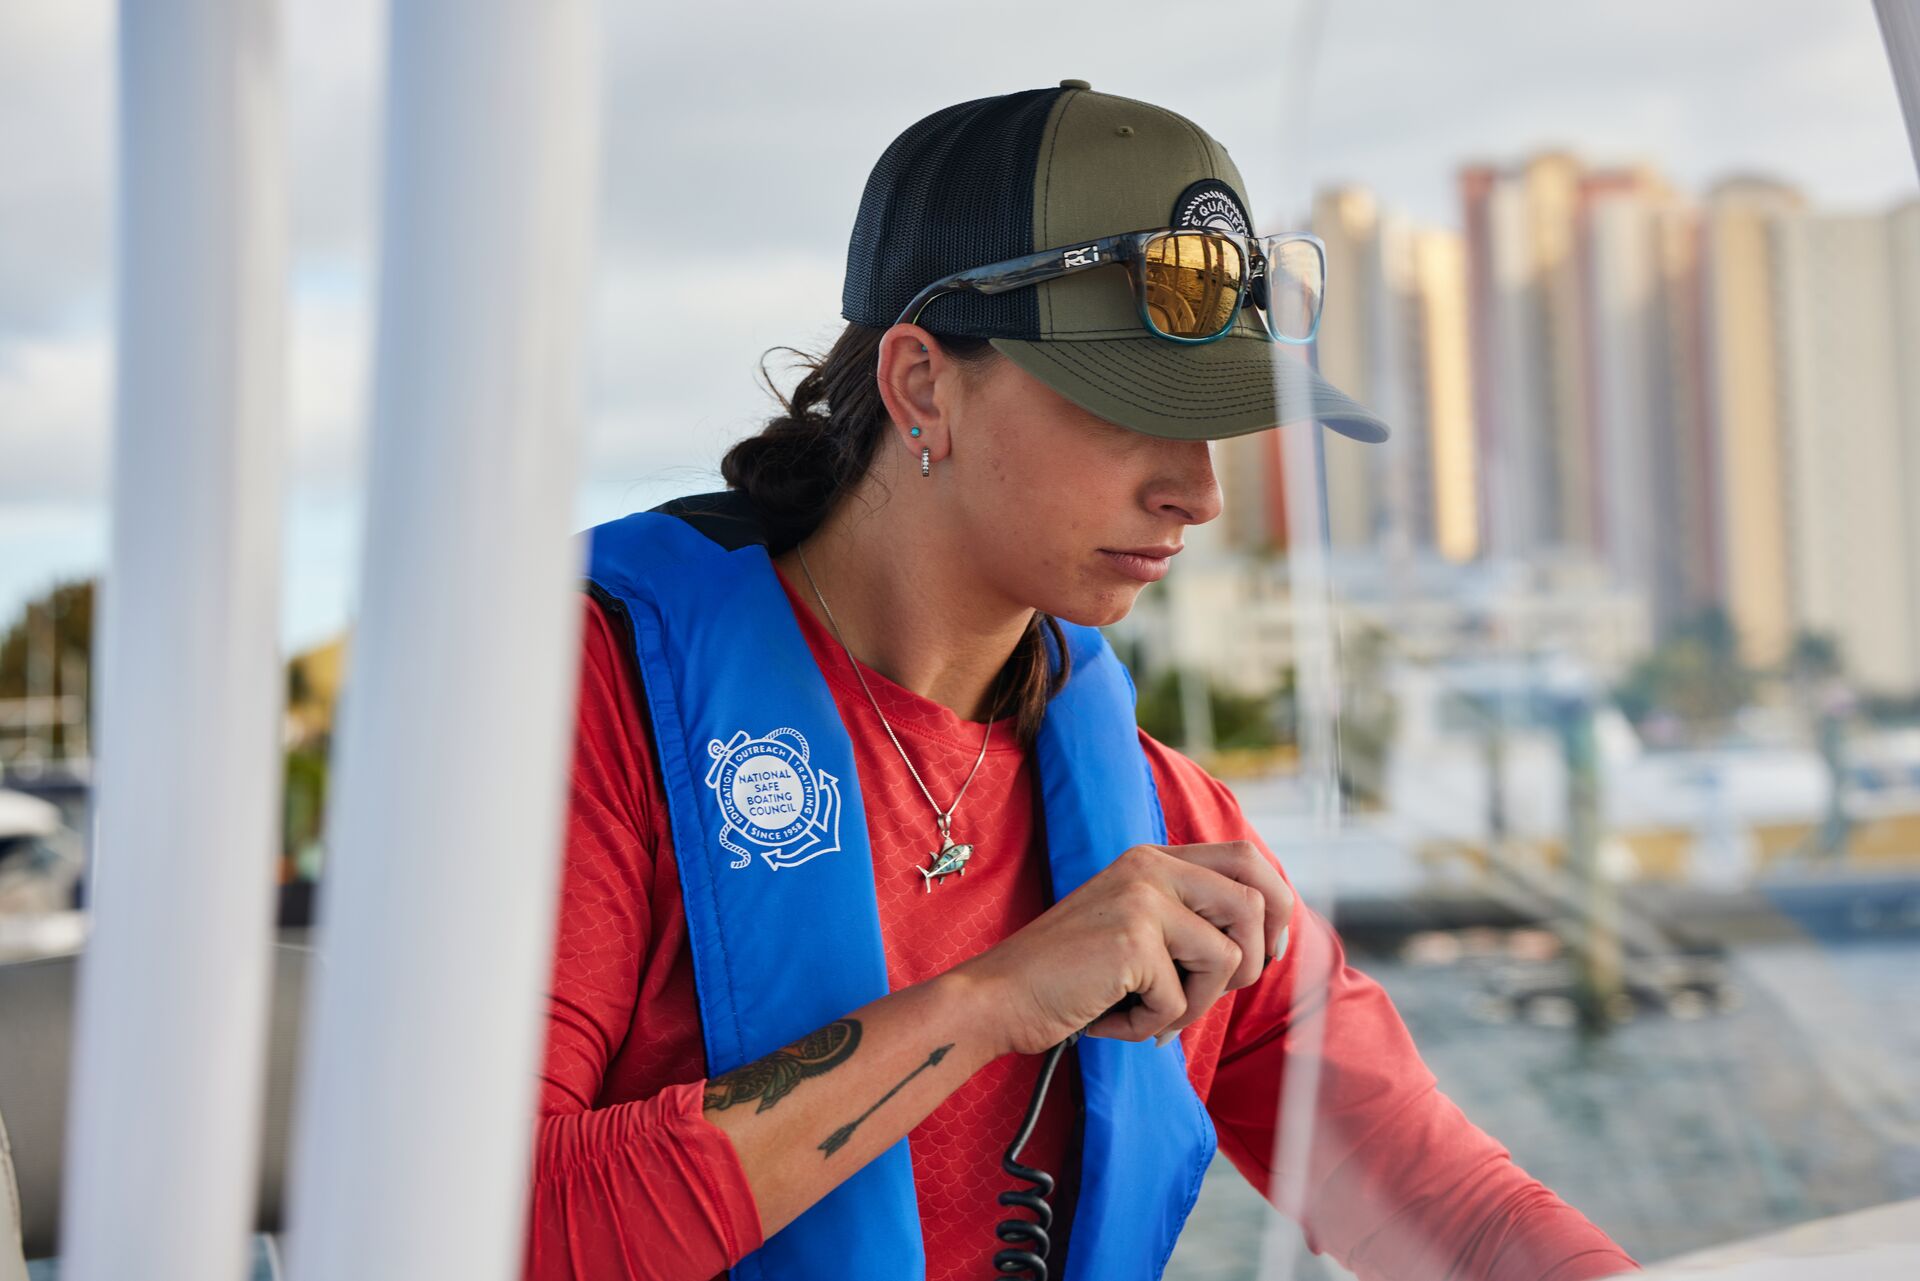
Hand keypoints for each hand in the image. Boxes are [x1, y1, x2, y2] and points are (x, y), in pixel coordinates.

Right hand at [953, 841, 1294, 1056]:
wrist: (998, 997)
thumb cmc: (1067, 978)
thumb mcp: (1134, 932)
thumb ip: (1186, 923)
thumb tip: (1265, 946)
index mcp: (1152, 859)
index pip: (1247, 859)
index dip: (1276, 905)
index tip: (1269, 951)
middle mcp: (1150, 867)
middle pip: (1254, 903)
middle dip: (1251, 963)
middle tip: (1209, 994)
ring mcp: (1141, 899)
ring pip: (1229, 958)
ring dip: (1196, 1005)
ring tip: (1149, 1015)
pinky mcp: (1132, 939)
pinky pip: (1182, 999)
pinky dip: (1152, 1025)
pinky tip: (1112, 1019)